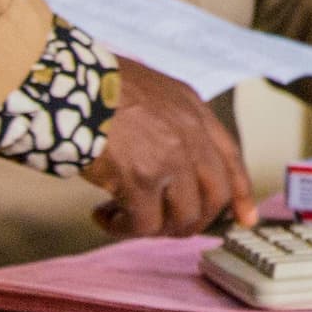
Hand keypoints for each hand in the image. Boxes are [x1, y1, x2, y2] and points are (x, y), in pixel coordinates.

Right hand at [82, 60, 254, 236]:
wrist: (66, 83)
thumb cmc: (96, 86)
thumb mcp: (151, 91)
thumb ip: (170, 122)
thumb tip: (171, 163)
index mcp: (193, 110)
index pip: (231, 158)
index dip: (241, 193)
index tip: (245, 218)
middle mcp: (190, 134)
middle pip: (214, 196)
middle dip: (192, 221)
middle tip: (164, 226)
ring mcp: (169, 157)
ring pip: (182, 217)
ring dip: (155, 228)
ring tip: (124, 218)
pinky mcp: (141, 179)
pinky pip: (144, 224)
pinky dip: (122, 229)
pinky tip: (102, 215)